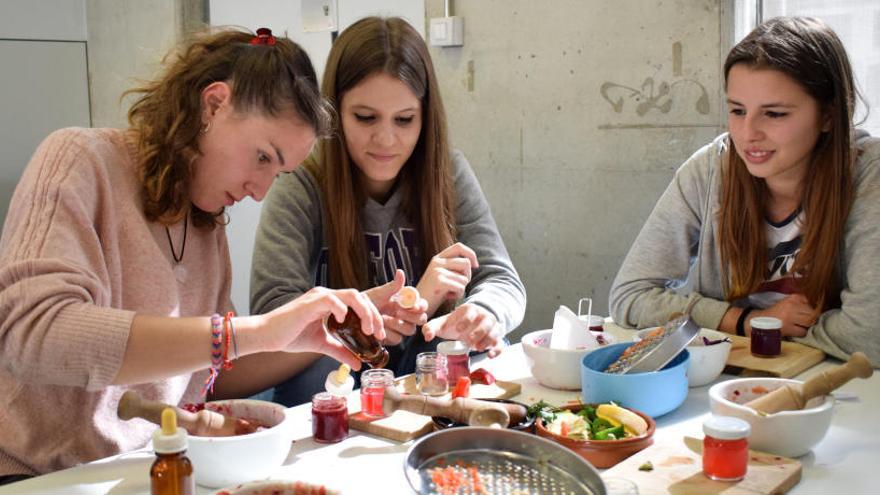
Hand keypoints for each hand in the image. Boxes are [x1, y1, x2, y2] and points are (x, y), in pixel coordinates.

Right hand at [260, 287, 384, 369]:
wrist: (267, 336)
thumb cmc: (290, 336)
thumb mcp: (322, 345)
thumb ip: (340, 351)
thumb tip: (357, 363)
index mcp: (331, 303)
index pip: (360, 304)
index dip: (373, 317)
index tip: (379, 336)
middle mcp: (327, 296)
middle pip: (361, 298)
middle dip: (374, 316)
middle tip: (378, 334)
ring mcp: (319, 296)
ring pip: (352, 295)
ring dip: (364, 313)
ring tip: (367, 330)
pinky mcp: (310, 302)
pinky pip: (332, 300)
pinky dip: (341, 309)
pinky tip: (343, 322)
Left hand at [365, 269, 428, 345]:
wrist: (355, 315)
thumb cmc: (369, 302)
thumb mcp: (381, 292)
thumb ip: (393, 285)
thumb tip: (400, 272)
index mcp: (407, 303)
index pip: (422, 305)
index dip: (421, 306)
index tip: (414, 305)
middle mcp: (407, 316)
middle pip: (421, 319)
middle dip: (411, 316)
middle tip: (398, 311)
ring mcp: (401, 327)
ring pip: (410, 330)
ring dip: (397, 324)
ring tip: (383, 318)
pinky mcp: (393, 338)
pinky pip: (398, 338)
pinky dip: (389, 332)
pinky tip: (380, 327)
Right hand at [416, 242, 478, 315]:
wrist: (417, 306)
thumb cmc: (433, 293)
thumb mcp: (443, 276)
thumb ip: (454, 267)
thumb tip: (473, 262)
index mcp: (438, 258)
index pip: (459, 247)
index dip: (471, 254)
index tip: (476, 266)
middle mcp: (437, 261)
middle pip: (466, 263)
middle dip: (467, 276)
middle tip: (458, 286)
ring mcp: (437, 270)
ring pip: (465, 277)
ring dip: (461, 288)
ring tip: (449, 293)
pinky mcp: (438, 281)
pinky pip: (460, 287)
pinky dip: (458, 295)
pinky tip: (447, 297)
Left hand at [422, 303, 503, 356]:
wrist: (472, 324)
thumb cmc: (456, 323)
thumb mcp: (444, 323)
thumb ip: (432, 327)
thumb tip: (427, 336)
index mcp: (470, 310)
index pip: (471, 311)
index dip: (465, 320)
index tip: (458, 329)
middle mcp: (483, 316)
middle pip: (486, 321)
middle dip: (478, 332)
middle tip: (469, 341)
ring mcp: (492, 327)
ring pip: (495, 331)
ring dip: (488, 340)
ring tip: (477, 348)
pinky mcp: (496, 337)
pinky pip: (500, 342)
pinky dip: (497, 349)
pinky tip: (490, 355)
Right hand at [751, 294, 819, 337]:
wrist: (759, 321)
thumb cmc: (776, 313)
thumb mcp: (788, 303)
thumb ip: (801, 303)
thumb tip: (819, 308)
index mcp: (792, 297)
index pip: (811, 302)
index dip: (813, 309)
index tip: (810, 312)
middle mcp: (792, 305)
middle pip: (813, 313)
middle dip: (812, 319)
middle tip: (805, 321)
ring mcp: (790, 316)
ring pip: (809, 322)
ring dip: (807, 326)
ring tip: (800, 325)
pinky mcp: (788, 327)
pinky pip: (802, 332)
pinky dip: (801, 333)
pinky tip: (794, 330)